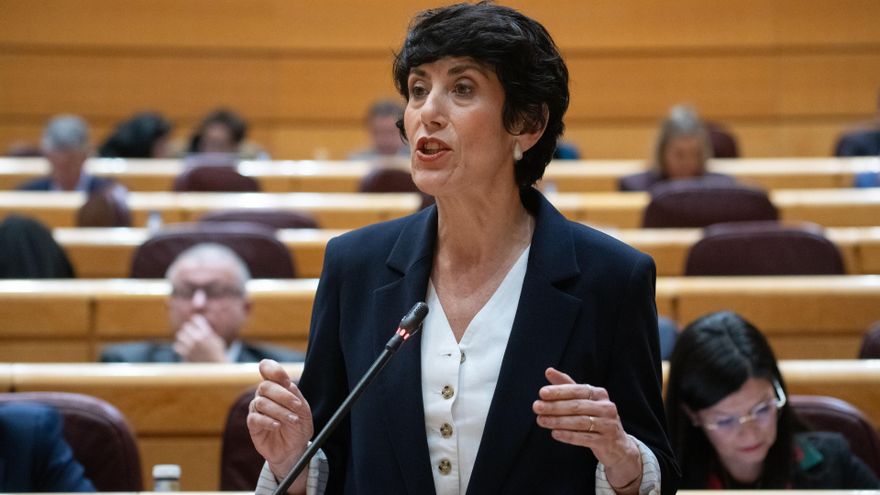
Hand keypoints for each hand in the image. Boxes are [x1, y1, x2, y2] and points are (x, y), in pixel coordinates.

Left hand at [172, 314, 227, 361]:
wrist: (215, 370)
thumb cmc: (217, 355)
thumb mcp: (217, 341)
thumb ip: (208, 333)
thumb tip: (200, 325)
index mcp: (207, 334)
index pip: (196, 320)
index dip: (196, 320)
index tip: (196, 323)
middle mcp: (198, 340)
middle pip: (186, 327)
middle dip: (188, 330)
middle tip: (190, 333)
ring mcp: (191, 347)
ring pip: (180, 335)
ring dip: (182, 337)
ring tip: (186, 340)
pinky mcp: (185, 355)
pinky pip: (176, 346)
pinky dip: (179, 346)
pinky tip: (183, 348)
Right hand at [247, 359, 313, 489]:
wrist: (294, 449)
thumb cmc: (299, 426)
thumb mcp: (303, 410)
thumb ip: (295, 396)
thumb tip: (287, 385)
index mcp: (277, 386)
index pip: (266, 368)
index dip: (273, 371)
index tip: (286, 381)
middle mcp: (264, 395)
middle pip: (265, 386)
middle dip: (283, 396)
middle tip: (297, 406)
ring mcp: (257, 409)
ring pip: (261, 402)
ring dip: (280, 411)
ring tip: (293, 420)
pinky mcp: (253, 425)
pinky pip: (255, 418)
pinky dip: (268, 421)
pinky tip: (278, 426)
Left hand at [533, 367, 640, 490]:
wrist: (618, 445)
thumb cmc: (596, 417)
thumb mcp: (584, 400)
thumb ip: (567, 386)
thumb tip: (548, 370)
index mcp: (599, 394)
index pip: (577, 390)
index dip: (559, 391)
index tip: (541, 393)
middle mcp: (606, 407)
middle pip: (576, 406)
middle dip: (554, 406)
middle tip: (536, 407)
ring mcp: (608, 424)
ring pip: (579, 422)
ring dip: (558, 421)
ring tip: (541, 420)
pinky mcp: (606, 441)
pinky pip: (584, 438)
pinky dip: (568, 435)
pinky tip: (554, 434)